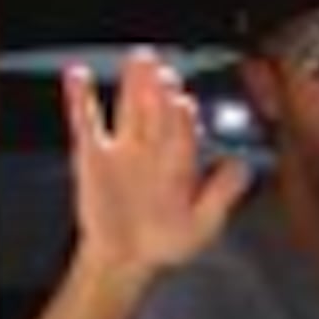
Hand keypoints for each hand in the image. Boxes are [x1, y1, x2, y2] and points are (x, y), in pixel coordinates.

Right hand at [64, 44, 244, 281]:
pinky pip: (86, 122)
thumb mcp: (201, 225)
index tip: (183, 103)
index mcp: (181, 159)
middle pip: (158, 112)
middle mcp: (154, 146)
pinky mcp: (91, 155)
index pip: (183, 133)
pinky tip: (77, 74)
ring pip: (129, 109)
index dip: (183, 119)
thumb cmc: (165, 241)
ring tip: (137, 59)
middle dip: (161, 91)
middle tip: (162, 70)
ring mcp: (122, 147)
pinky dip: (80, 99)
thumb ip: (220, 196)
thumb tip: (241, 166)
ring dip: (133, 84)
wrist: (125, 258)